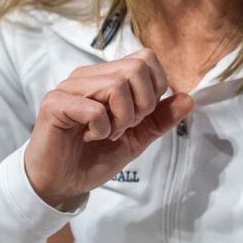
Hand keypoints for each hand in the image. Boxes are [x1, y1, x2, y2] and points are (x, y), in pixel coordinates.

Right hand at [24, 49, 193, 207]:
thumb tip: (188, 98)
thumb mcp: (136, 138)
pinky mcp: (54, 103)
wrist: (61, 184)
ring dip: (120, 119)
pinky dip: (100, 128)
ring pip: (116, 86)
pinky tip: (88, 137)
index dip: (155, 87)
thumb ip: (159, 118)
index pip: (145, 58)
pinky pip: (93, 108)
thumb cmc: (92, 157)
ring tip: (106, 134)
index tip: (141, 116)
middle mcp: (88, 75)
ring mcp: (69, 87)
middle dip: (141, 105)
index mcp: (107, 77)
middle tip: (124, 127)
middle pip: (135, 68)